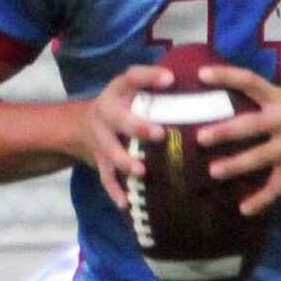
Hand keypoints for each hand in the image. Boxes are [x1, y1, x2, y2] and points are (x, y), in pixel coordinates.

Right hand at [81, 63, 174, 208]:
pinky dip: (115, 191)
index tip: (170, 79)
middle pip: (119, 119)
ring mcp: (101, 138)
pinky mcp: (100, 160)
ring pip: (111, 151)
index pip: (133, 78)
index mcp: (119, 90)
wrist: (81, 125)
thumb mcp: (134, 89)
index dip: (149, 77)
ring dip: (125, 161)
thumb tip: (200, 81)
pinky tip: (126, 203)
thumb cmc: (124, 104)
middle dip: (138, 127)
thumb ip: (157, 86)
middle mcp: (107, 113)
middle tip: (159, 134)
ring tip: (141, 171)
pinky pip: (106, 177)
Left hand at [195, 64, 280, 215]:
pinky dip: (261, 199)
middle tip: (201, 138)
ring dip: (236, 165)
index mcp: (280, 98)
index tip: (202, 74)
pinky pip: (277, 186)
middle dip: (226, 131)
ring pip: (261, 156)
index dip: (227, 75)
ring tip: (214, 172)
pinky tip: (244, 209)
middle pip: (252, 124)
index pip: (251, 81)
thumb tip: (216, 111)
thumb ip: (261, 107)